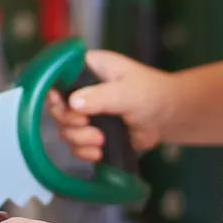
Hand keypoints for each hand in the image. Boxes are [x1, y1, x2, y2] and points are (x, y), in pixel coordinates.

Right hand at [47, 50, 172, 161]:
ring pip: (65, 128)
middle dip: (69, 121)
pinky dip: (83, 151)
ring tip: (100, 141)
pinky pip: (76, 144)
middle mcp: (82, 88)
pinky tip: (98, 153)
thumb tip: (73, 102)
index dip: (54, 92)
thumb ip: (101, 96)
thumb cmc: (152, 94)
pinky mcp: (92, 131)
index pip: (58, 76)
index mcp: (88, 68)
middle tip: (86, 125)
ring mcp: (87, 111)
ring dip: (78, 139)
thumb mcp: (128, 92)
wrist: (169, 117)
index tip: (61, 105)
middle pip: (57, 107)